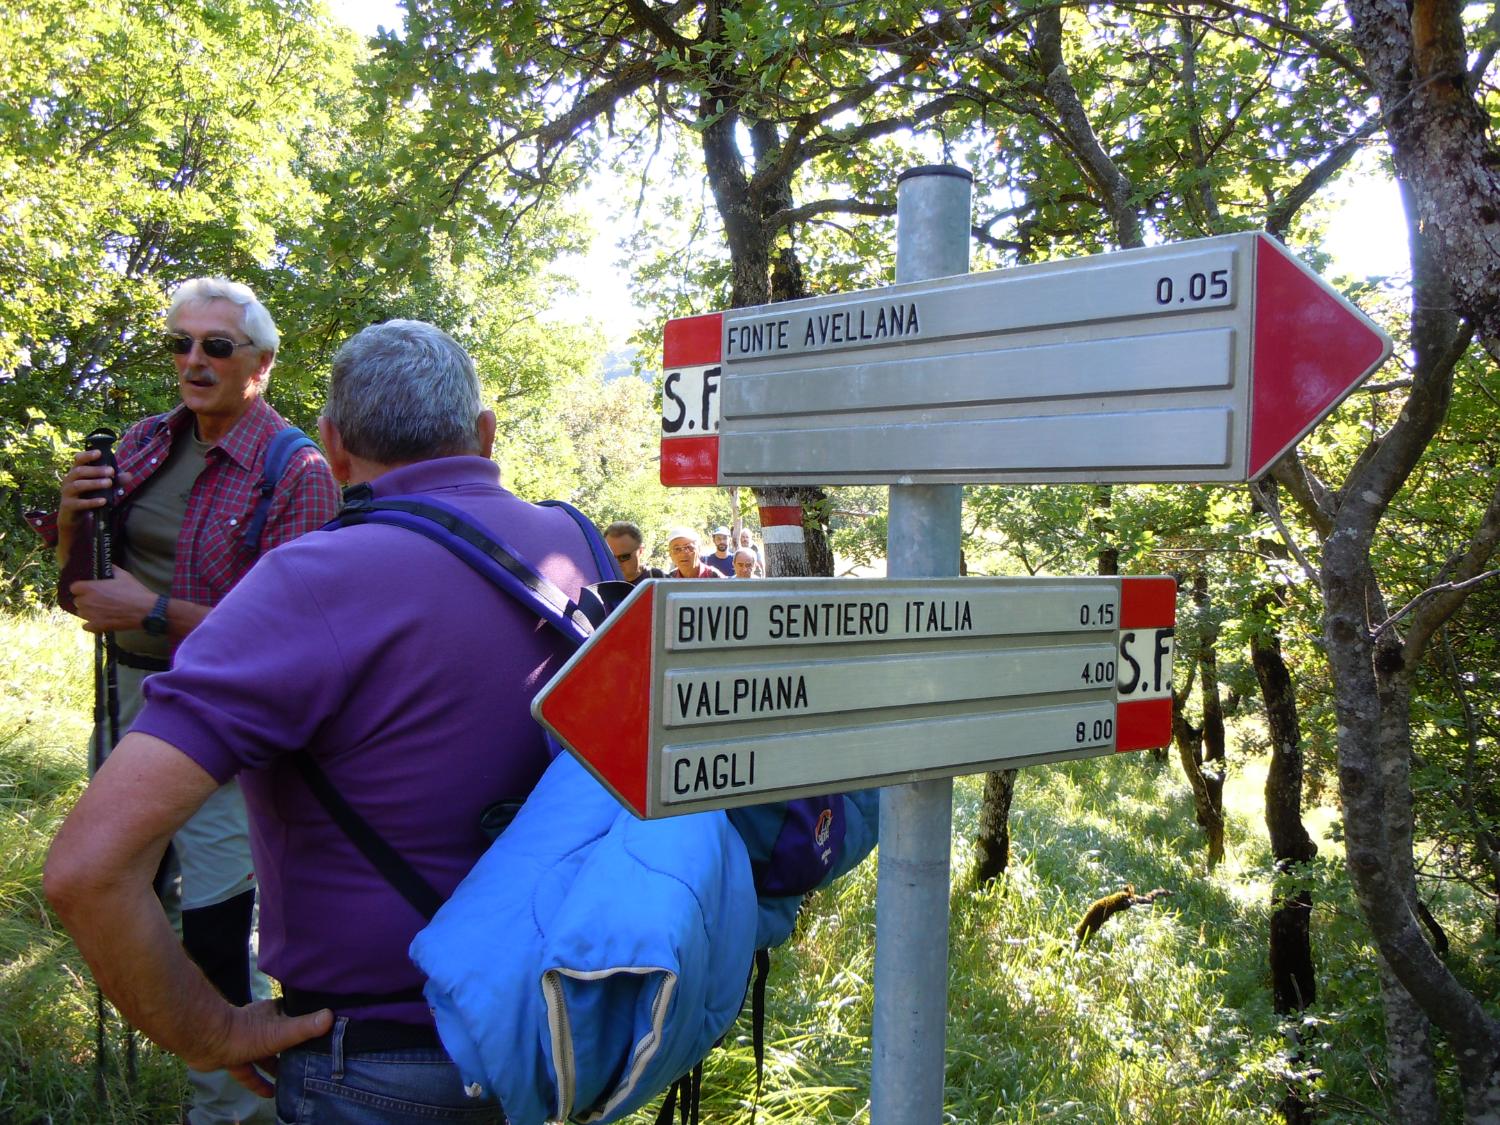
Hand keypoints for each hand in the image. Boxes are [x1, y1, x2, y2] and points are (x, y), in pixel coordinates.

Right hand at [57, 448, 120, 530]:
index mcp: (76, 472)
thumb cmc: (88, 496)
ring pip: (78, 485)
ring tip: (109, 483)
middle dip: (96, 470)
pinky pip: (79, 503)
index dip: (87, 455)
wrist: (74, 517)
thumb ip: (114, 481)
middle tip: (111, 471)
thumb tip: (129, 475)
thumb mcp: (101, 487)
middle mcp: (69, 480)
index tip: (99, 453)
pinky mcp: (69, 506)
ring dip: (94, 483)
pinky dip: (92, 501)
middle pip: (79, 471)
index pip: (78, 459)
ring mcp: (67, 493)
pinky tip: (103, 501)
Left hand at [69, 567, 155, 633]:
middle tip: (98, 599)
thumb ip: (112, 569)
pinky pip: (86, 626)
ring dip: (88, 611)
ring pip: (81, 613)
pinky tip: (99, 620)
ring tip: (100, 610)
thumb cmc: (134, 591)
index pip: (74, 587)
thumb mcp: (124, 576)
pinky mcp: (97, 626)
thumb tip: (108, 565)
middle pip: (77, 601)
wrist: (145, 610)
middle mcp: (87, 602)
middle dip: (86, 600)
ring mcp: (91, 615)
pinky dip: (91, 624)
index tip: (89, 588)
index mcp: (91, 588)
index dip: (81, 588)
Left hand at [192, 999, 333, 1097]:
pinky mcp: (234, 1059)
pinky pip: (250, 1073)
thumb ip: (304, 1027)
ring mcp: (247, 1043)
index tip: (326, 1026)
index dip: (310, 1018)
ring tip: (294, 1078)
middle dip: (296, 1046)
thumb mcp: (280, 1032)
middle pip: (283, 1035)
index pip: (296, 1012)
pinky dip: (259, 1083)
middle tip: (312, 1059)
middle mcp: (261, 1025)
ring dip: (278, 1066)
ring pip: (267, 1056)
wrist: (205, 1041)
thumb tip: (332, 1016)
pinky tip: (270, 1093)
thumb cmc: (245, 1033)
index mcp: (273, 1013)